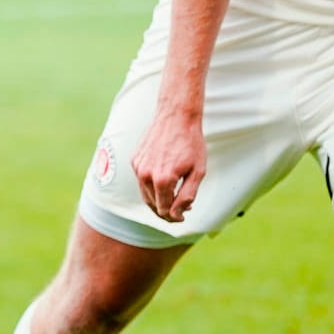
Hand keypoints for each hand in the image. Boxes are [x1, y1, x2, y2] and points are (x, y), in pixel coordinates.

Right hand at [130, 108, 205, 222]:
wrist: (176, 116)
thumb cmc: (191, 143)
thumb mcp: (198, 172)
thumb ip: (187, 196)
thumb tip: (177, 214)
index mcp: (162, 180)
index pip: (164, 210)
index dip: (175, 217)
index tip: (184, 216)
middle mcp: (146, 175)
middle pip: (152, 205)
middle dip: (166, 211)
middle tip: (180, 210)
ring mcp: (138, 167)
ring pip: (145, 194)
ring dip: (159, 199)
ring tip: (174, 195)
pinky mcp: (135, 160)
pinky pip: (142, 180)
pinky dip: (152, 185)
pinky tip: (165, 178)